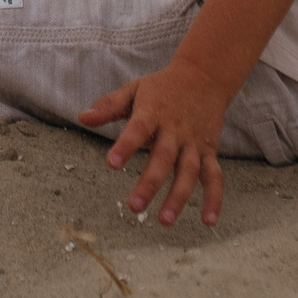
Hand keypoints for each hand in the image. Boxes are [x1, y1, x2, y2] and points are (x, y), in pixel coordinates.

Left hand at [80, 61, 236, 226]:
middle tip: (135, 207)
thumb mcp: (134, 89)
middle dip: (150, 183)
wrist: (205, 76)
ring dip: (178, 197)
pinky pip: (214, 176)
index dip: (126, 146)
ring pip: (189, 171)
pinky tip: (209, 221)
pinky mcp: (209, 152)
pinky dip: (215, 198)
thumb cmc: (162, 87)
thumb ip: (109, 105)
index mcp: (153, 113)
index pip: (139, 129)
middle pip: (164, 158)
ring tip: (164, 220)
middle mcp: (175, 130)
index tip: (111, 164)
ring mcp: (194, 143)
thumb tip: (82, 118)